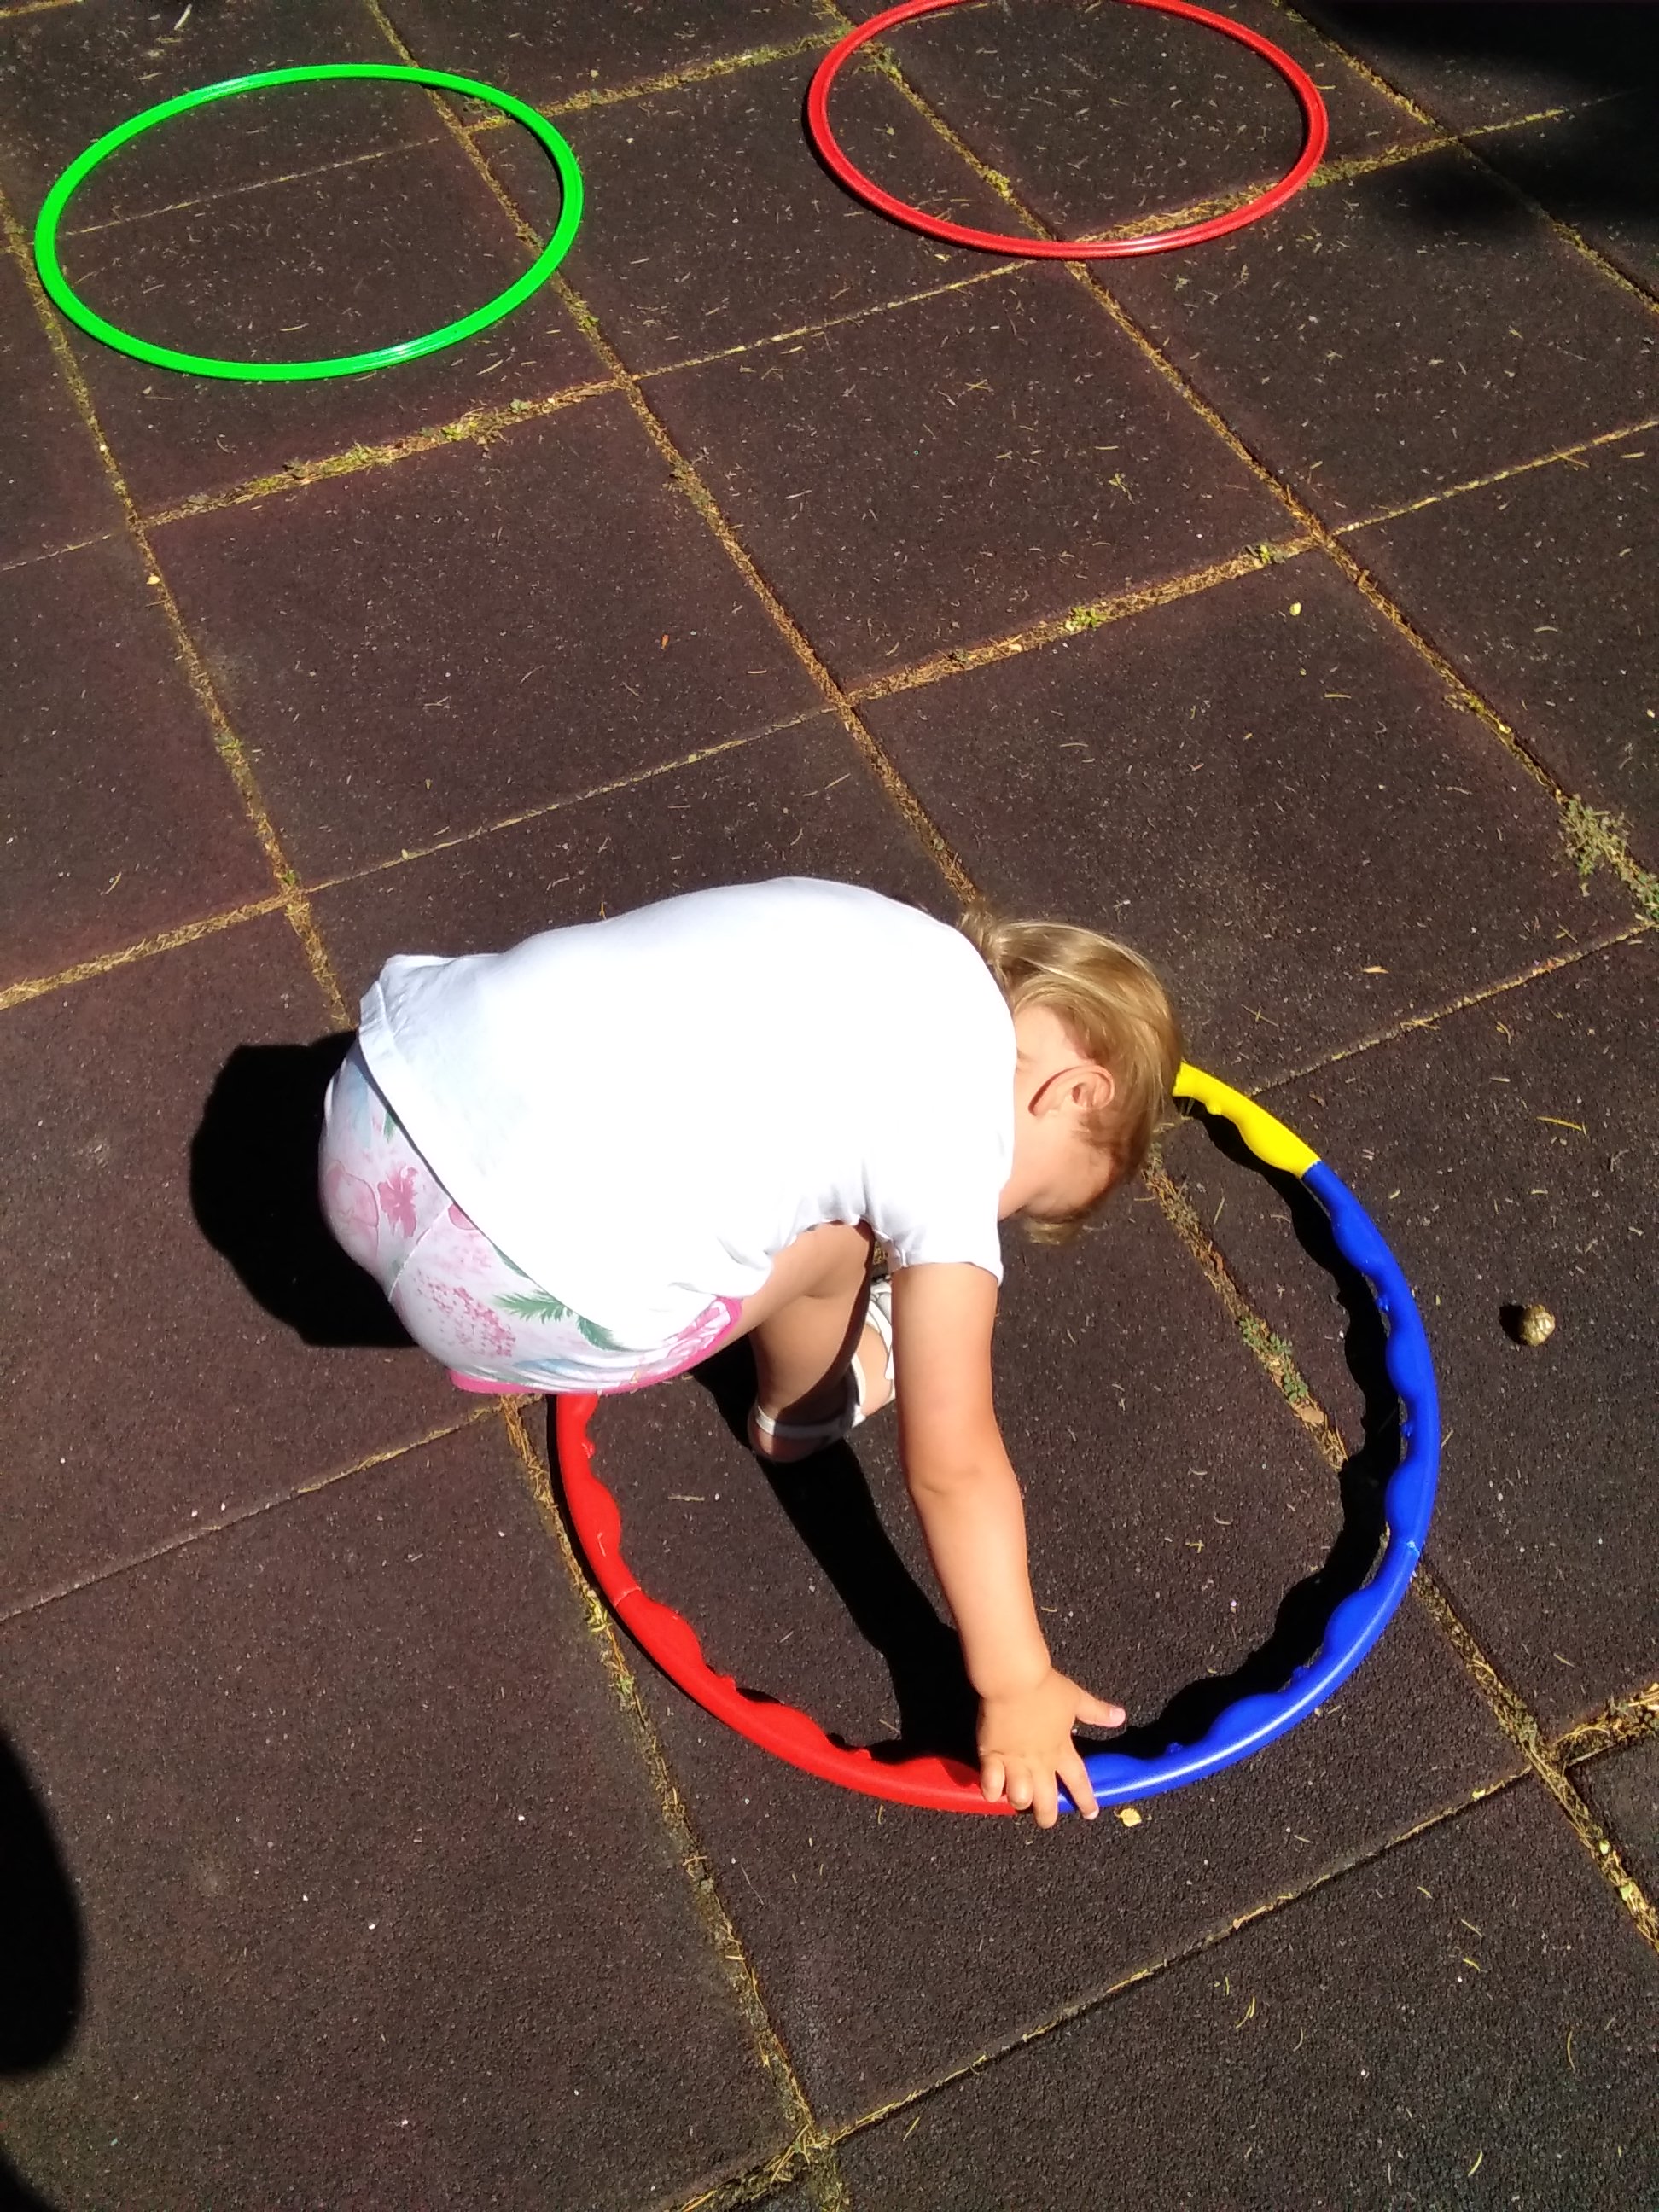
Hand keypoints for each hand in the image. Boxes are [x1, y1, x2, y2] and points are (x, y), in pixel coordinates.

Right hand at [978, 1668, 1124, 1827]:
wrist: (1014, 1679)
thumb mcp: (1075, 1698)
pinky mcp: (992, 1755)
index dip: (1086, 1800)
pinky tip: (992, 1790)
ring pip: (1020, 1798)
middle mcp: (1040, 1762)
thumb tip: (1120, 1717)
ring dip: (1020, 1802)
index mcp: (1061, 1750)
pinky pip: (991, 1784)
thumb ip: (1096, 1712)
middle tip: (1046, 1819)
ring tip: (1018, 1799)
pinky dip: (992, 1790)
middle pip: (1046, 1801)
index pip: (1078, 1782)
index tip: (1091, 1813)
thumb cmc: (1046, 1687)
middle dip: (1047, 1816)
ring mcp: (1015, 1761)